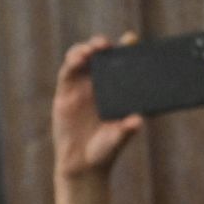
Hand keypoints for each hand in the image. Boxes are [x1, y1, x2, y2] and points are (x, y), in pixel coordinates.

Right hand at [51, 34, 142, 181]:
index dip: (127, 47)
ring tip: (89, 51)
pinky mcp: (65, 92)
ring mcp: (82, 86)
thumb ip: (126, 130)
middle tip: (105, 45)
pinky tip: (77, 59)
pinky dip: (72, 62)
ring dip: (85, 50)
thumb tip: (137, 120)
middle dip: (102, 44)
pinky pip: (67, 72)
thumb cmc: (106, 150)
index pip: (124, 62)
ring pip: (82, 59)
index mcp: (119, 89)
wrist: (82, 164)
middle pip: (101, 55)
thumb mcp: (119, 139)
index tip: (130, 39)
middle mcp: (101, 83)